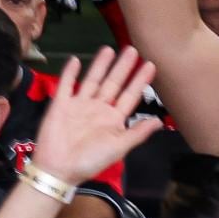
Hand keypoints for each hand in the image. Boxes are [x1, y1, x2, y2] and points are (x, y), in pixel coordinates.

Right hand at [26, 47, 163, 185]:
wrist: (59, 168)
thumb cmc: (90, 160)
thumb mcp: (119, 147)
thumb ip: (137, 133)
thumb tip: (159, 121)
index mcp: (113, 119)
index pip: (130, 95)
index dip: (140, 81)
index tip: (150, 65)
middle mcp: (98, 109)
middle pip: (113, 83)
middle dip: (123, 67)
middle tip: (132, 50)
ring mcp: (79, 105)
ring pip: (92, 80)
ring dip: (100, 65)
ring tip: (109, 49)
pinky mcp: (61, 105)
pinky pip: (66, 85)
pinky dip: (70, 73)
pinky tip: (76, 60)